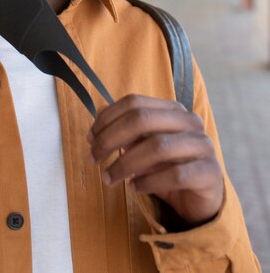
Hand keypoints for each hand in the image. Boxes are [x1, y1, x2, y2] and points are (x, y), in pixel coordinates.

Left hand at [88, 94, 223, 227]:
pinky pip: (176, 175)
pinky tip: (135, 188)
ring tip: (109, 178)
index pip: (134, 102)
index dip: (107, 119)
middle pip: (142, 120)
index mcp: (172, 109)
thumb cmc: (167, 167)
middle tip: (93, 159)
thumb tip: (98, 110)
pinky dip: (149, 182)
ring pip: (158, 146)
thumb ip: (124, 128)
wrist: (201, 197)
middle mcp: (189, 121)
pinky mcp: (210, 172)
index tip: (90, 139)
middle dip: (111, 139)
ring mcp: (203, 145)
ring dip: (125, 164)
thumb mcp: (142, 146)